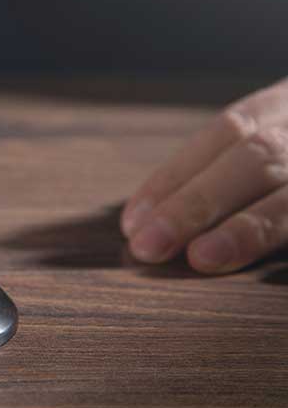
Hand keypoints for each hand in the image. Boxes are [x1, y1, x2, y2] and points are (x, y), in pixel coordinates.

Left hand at [121, 79, 287, 273]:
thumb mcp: (274, 133)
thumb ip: (226, 165)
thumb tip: (151, 214)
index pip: (224, 133)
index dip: (176, 176)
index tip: (133, 220)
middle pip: (256, 158)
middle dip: (196, 203)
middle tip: (147, 246)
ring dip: (249, 228)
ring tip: (202, 258)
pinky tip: (272, 275)